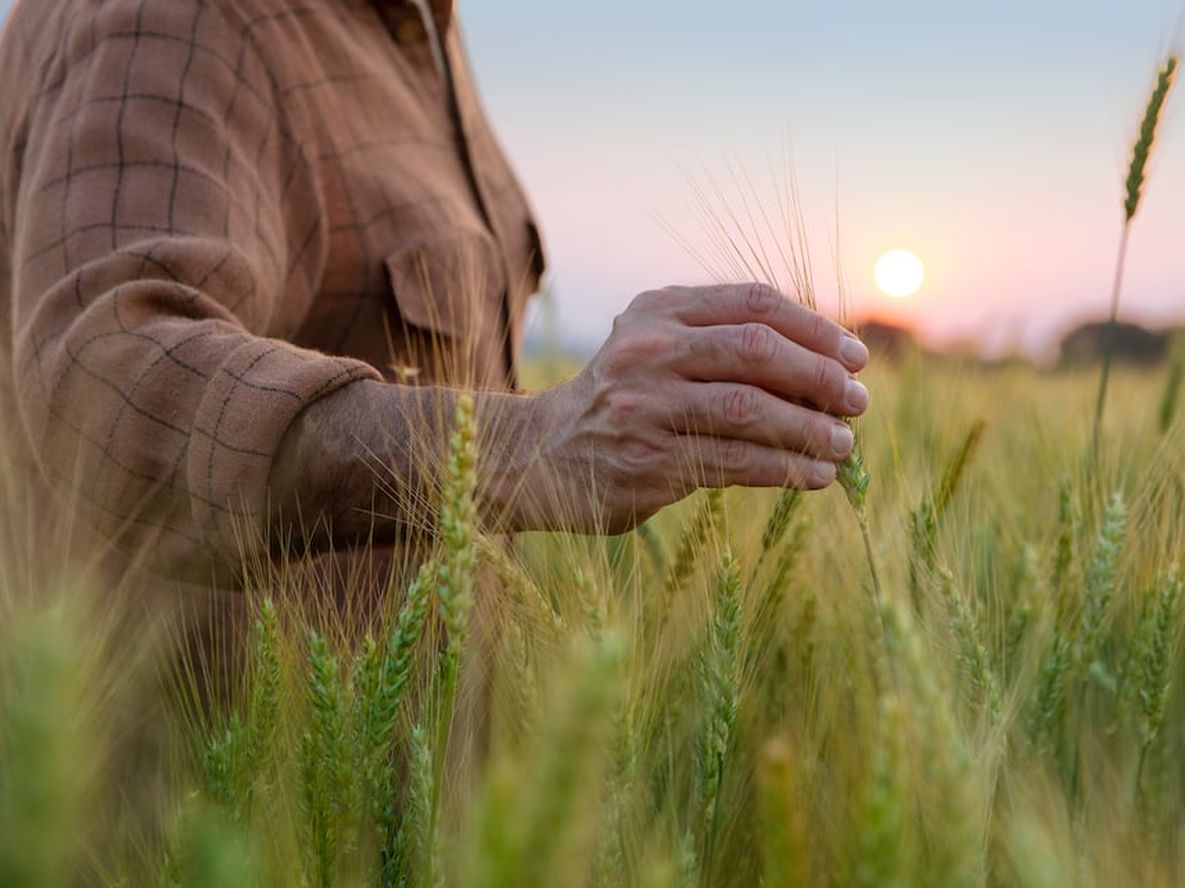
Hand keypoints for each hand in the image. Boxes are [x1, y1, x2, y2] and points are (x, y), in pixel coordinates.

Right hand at [497, 283, 869, 533]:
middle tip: (858, 401)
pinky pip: (736, 462)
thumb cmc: (621, 399)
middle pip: (756, 350)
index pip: (753, 302)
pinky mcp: (648, 461)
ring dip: (810, 428)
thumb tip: (824, 362)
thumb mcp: (655, 346)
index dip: (814, 327)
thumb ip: (719, 338)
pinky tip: (815, 475)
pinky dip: (786, 468)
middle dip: (819, 376)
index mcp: (658, 310)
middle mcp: (649, 350)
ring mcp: (645, 405)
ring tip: (843, 444)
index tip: (855, 356)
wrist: (541, 454)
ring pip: (751, 409)